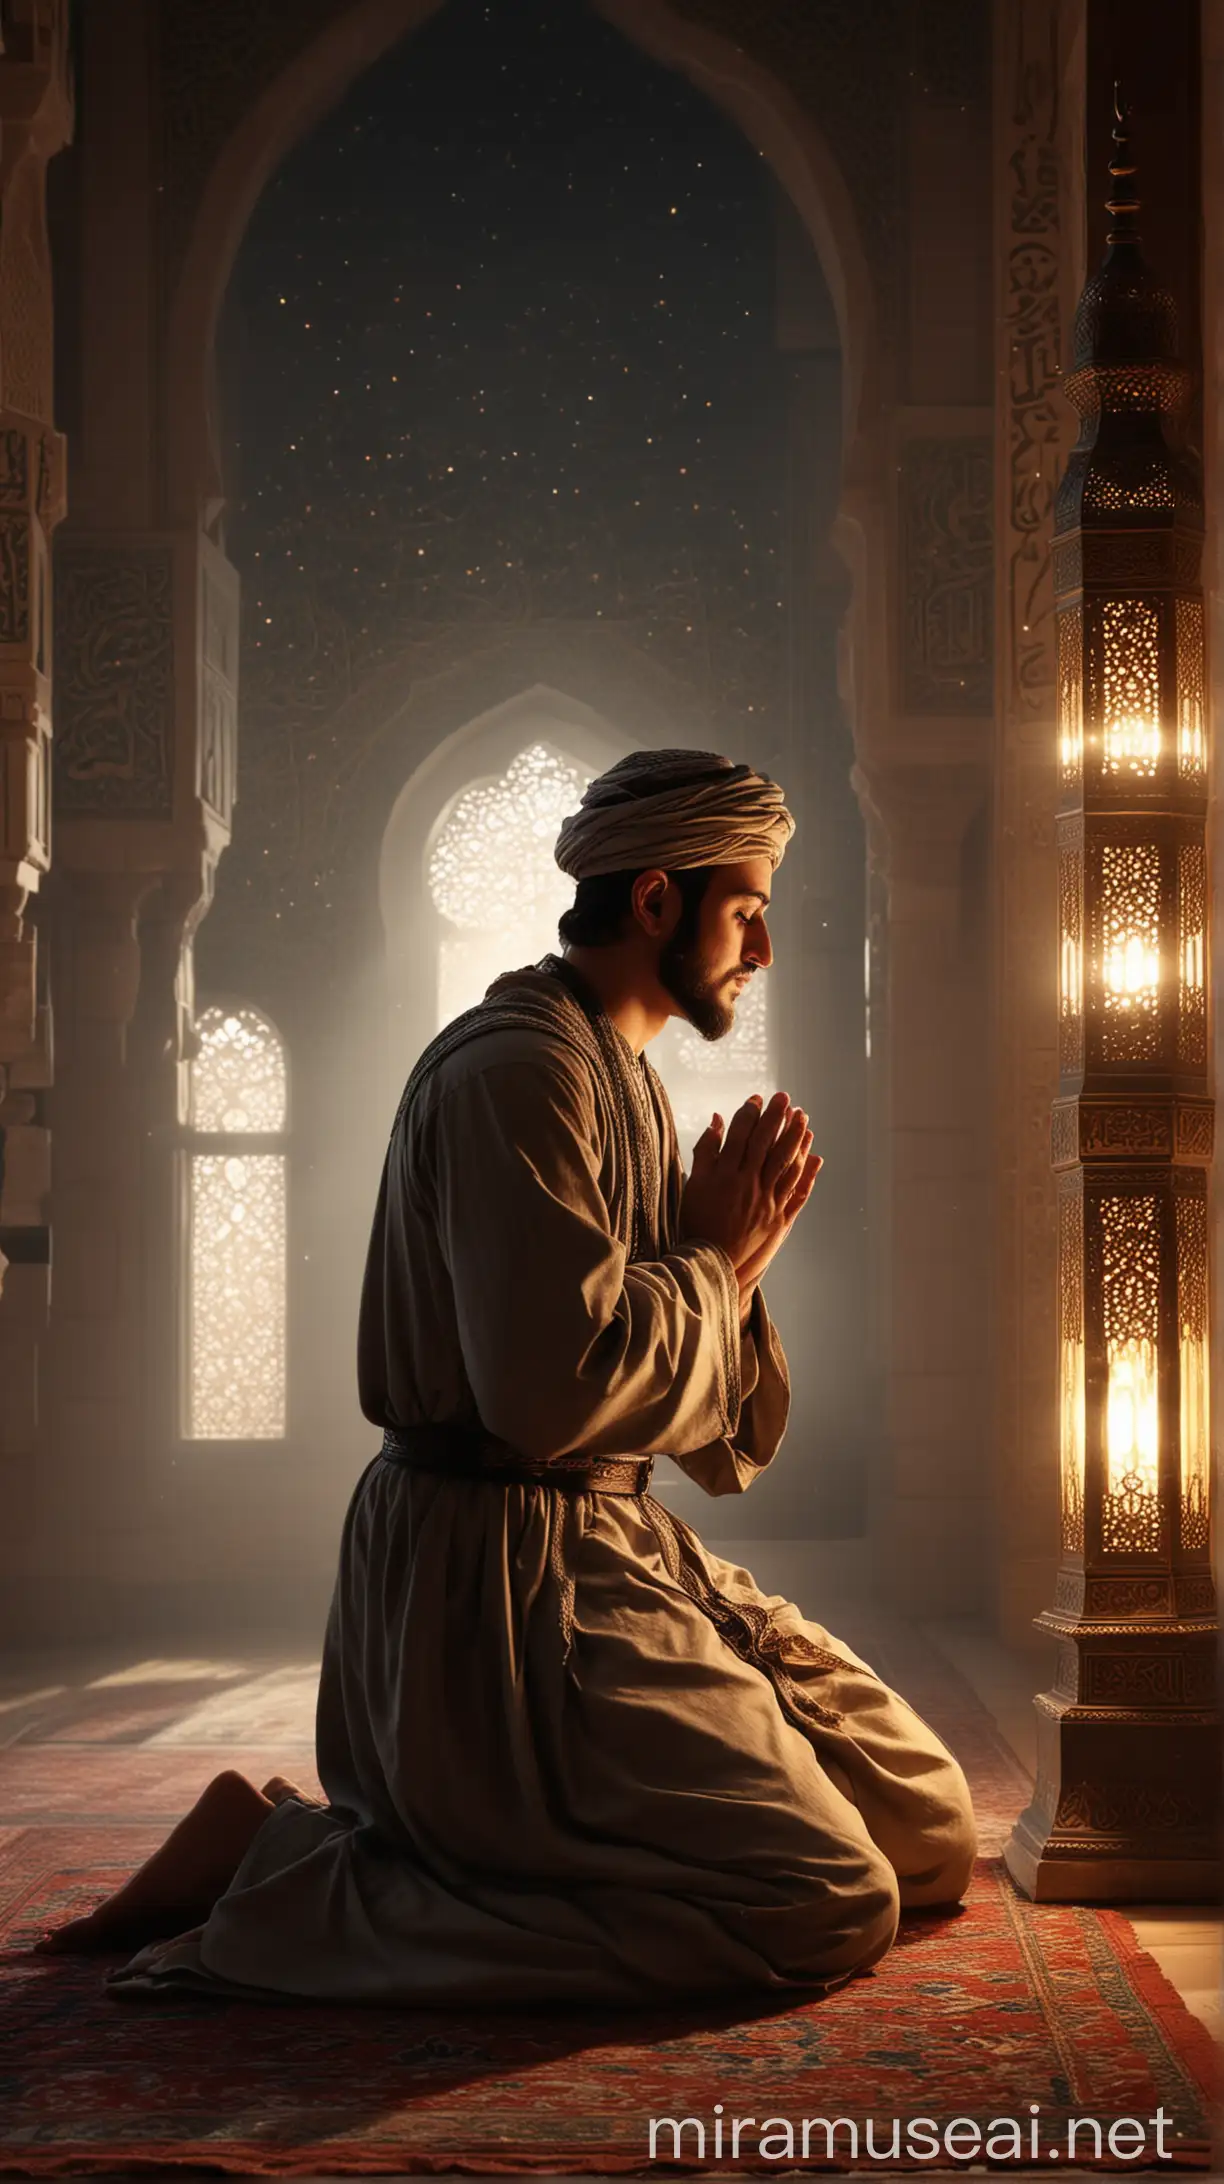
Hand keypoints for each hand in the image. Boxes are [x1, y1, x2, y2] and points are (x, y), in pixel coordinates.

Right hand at [680, 1091, 817, 1278]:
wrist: (711, 1263)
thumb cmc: (698, 1222)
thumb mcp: (693, 1184)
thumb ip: (705, 1151)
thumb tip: (717, 1120)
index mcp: (725, 1174)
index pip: (741, 1134)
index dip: (750, 1113)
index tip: (758, 1098)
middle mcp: (748, 1183)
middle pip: (766, 1142)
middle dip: (777, 1117)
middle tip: (785, 1097)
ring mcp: (766, 1200)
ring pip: (786, 1162)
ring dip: (796, 1138)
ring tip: (802, 1119)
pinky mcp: (778, 1217)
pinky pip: (796, 1190)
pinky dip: (807, 1172)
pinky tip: (813, 1156)